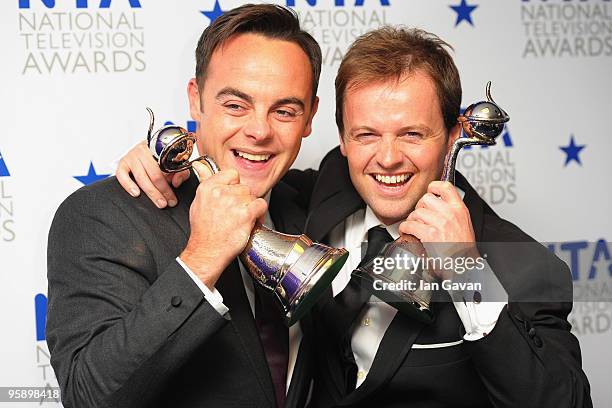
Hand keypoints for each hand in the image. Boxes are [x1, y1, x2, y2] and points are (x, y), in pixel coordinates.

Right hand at [116, 141, 189, 207]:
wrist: (149, 147)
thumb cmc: (162, 157)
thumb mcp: (175, 162)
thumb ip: (180, 172)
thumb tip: (176, 183)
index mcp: (159, 148)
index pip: (166, 167)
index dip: (170, 185)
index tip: (173, 198)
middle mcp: (144, 150)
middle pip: (154, 174)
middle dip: (162, 191)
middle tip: (168, 203)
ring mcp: (132, 156)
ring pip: (141, 177)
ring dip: (151, 192)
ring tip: (159, 202)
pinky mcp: (122, 162)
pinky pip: (122, 175)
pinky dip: (128, 185)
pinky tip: (136, 193)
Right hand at [180, 162, 266, 288]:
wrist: (207, 251)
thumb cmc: (203, 231)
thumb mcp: (198, 202)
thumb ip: (204, 182)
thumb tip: (201, 166)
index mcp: (208, 187)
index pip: (232, 174)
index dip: (234, 186)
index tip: (232, 195)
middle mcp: (221, 192)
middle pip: (244, 187)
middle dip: (242, 200)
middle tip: (235, 213)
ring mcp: (234, 203)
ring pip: (252, 197)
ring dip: (250, 207)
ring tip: (241, 219)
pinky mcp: (246, 214)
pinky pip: (261, 205)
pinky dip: (259, 214)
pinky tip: (251, 221)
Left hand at [399, 181, 477, 276]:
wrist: (464, 266)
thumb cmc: (463, 249)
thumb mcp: (464, 224)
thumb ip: (452, 212)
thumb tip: (437, 204)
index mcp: (460, 209)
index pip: (445, 187)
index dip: (434, 187)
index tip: (430, 191)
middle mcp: (450, 214)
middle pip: (426, 199)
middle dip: (419, 208)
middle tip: (420, 216)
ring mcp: (440, 223)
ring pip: (416, 212)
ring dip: (412, 219)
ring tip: (414, 226)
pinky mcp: (430, 234)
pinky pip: (410, 224)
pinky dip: (405, 228)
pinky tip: (407, 231)